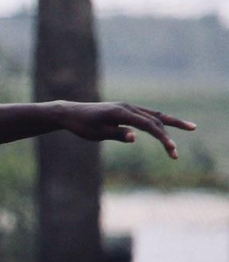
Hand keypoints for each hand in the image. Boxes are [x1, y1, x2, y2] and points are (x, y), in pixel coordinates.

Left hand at [58, 101, 194, 158]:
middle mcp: (128, 107)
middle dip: (168, 136)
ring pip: (154, 115)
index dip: (162, 137)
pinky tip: (166, 126)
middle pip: (156, 120)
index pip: (148, 125)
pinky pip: (147, 115)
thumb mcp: (97, 133)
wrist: (71, 114)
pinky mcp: (125, 110)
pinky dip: (159, 121)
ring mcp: (128, 108)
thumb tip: (135, 137)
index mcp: (122, 113)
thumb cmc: (82, 126)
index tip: (171, 149)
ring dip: (171, 123)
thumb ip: (117, 134)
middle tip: (176, 153)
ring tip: (190, 127)